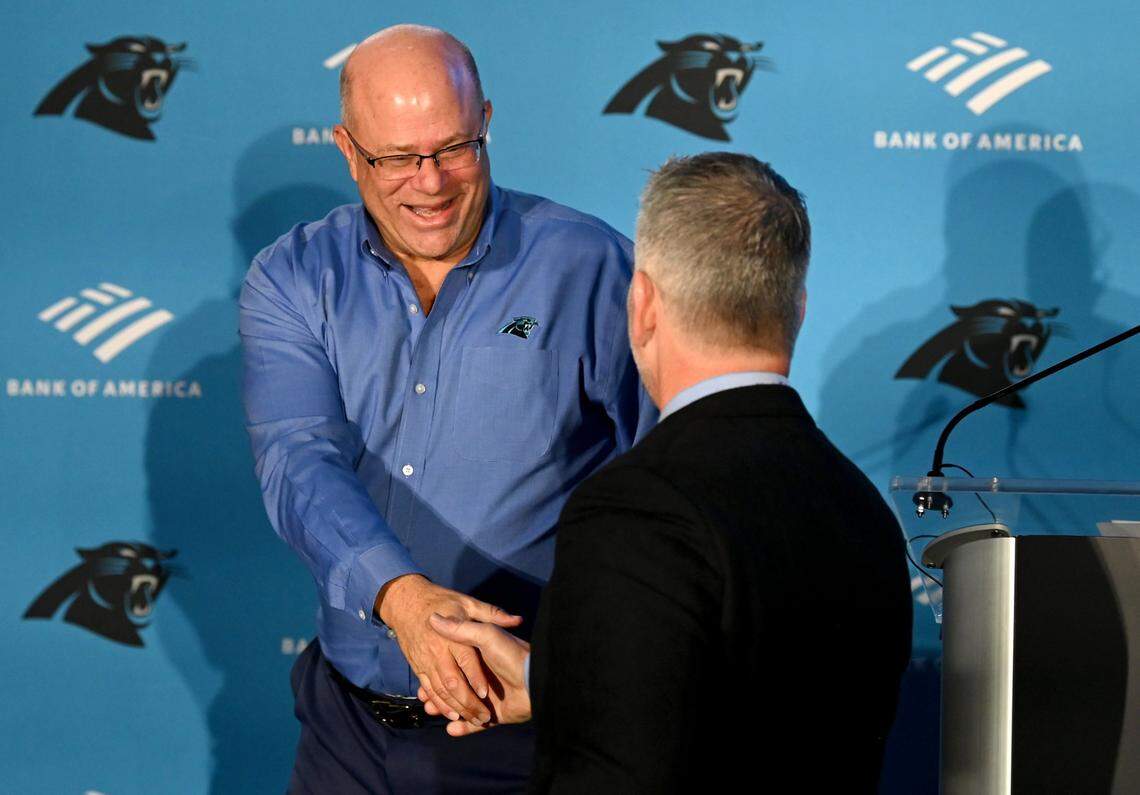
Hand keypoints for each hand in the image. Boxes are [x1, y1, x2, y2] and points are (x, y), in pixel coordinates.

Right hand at [376, 574, 520, 725]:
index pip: (467, 662)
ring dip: (451, 708)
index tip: (483, 692)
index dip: (475, 678)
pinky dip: (442, 709)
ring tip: (461, 719)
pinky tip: (451, 724)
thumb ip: (492, 615)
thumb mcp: (471, 605)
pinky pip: (433, 694)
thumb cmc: (446, 602)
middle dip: (465, 701)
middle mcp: (442, 654)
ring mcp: (432, 665)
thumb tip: (517, 620)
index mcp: (456, 640)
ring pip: (442, 693)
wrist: (406, 603)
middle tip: (477, 712)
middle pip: (452, 683)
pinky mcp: (423, 671)